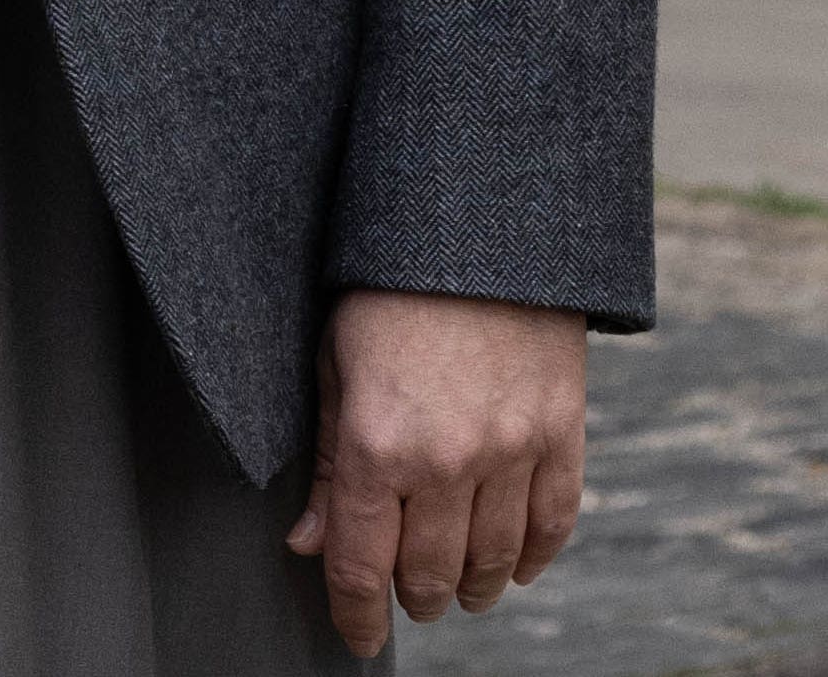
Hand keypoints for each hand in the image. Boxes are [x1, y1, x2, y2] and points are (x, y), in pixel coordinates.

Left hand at [287, 288, 586, 653]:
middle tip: (405, 604)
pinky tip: (517, 570)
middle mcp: (450, 461)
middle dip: (413, 599)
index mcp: (379, 444)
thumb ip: (327, 464)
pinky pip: (554, 523)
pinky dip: (535, 558)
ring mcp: (514, 453)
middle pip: (431, 571)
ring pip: (496, 560)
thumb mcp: (332, 368)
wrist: (480, 237)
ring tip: (458, 595)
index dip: (355, 612)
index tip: (355, 637)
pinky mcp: (563, 438)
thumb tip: (309, 543)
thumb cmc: (385, 294)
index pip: (362, 561)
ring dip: (475, 589)